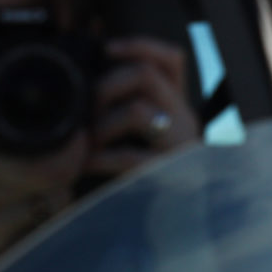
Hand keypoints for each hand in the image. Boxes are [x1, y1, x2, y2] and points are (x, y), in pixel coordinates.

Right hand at [0, 58, 86, 262]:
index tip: (77, 129)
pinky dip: (46, 198)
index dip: (73, 149)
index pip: (49, 166)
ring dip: (64, 180)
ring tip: (59, 157)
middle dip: (75, 161)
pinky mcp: (0, 240)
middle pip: (60, 184)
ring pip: (54, 203)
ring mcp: (0, 226)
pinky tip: (40, 180)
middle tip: (75, 139)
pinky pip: (37, 217)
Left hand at [85, 37, 197, 176]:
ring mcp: (178, 147)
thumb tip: (91, 72)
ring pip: (138, 110)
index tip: (107, 48)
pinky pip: (130, 156)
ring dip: (102, 124)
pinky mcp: (167, 175)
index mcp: (176, 106)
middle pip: (147, 75)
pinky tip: (88, 164)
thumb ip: (123, 106)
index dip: (140, 46)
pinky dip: (101, 157)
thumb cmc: (143, 174)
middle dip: (106, 85)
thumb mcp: (140, 134)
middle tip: (88, 110)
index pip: (171, 59)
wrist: (171, 225)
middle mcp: (183, 120)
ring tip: (89, 142)